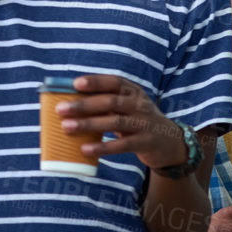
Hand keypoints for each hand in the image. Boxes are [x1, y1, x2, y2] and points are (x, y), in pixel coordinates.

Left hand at [55, 75, 191, 172]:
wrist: (171, 142)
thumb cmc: (139, 121)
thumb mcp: (129, 107)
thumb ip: (108, 103)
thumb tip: (71, 103)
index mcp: (134, 92)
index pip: (115, 82)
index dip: (96, 82)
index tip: (75, 83)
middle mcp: (140, 105)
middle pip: (110, 101)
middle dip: (84, 105)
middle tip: (61, 109)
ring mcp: (144, 123)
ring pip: (114, 121)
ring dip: (89, 124)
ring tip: (67, 127)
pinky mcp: (145, 142)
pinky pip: (122, 144)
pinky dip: (103, 147)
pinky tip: (85, 149)